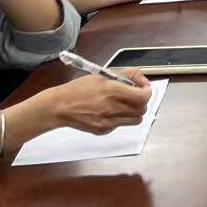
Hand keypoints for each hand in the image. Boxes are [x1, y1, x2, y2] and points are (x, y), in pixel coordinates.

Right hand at [39, 71, 153, 134]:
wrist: (59, 107)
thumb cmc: (79, 88)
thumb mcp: (103, 75)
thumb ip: (126, 75)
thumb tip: (142, 81)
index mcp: (114, 91)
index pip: (144, 96)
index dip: (147, 92)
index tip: (144, 88)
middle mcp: (113, 108)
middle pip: (142, 110)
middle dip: (142, 102)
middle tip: (134, 96)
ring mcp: (108, 122)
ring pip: (135, 120)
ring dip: (134, 112)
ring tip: (123, 104)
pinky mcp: (102, 131)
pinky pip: (120, 126)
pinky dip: (120, 119)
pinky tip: (108, 112)